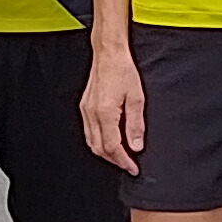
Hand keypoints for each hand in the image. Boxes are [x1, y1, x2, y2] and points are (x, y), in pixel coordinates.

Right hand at [80, 44, 143, 176]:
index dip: (123, 161)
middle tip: (128, 164)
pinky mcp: (84, 107)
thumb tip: (136, 145)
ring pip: (91, 142)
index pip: (112, 147)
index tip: (133, 167)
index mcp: (105, 113)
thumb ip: (135, 125)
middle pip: (99, 148)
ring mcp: (85, 111)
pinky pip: (88, 132)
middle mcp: (91, 114)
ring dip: (105, 153)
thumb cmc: (123, 71)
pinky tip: (108, 141)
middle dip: (114, 160)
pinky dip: (98, 142)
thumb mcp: (137, 98)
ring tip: (120, 156)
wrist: (108, 54)